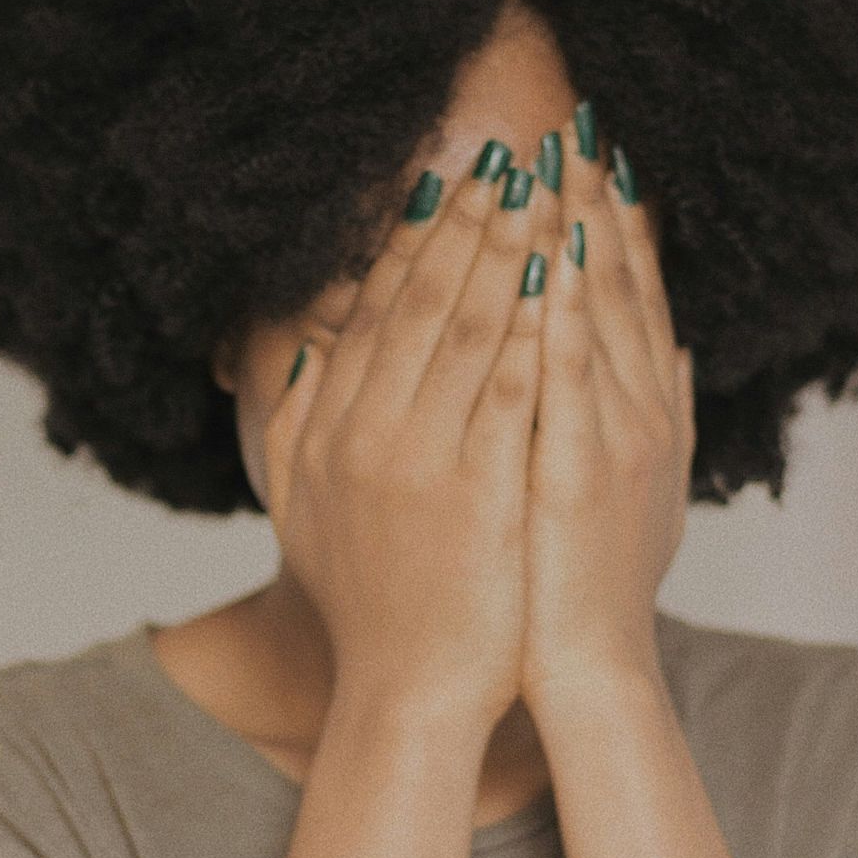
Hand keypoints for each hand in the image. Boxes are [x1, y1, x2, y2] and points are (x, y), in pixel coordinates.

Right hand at [266, 154, 561, 734]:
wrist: (408, 691)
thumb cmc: (368, 602)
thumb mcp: (304, 506)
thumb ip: (299, 421)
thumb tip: (310, 344)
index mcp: (332, 429)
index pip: (376, 312)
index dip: (414, 241)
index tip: (448, 188)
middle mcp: (368, 434)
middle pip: (421, 303)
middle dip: (467, 226)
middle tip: (505, 165)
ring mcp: (422, 461)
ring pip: (466, 331)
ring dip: (504, 255)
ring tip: (537, 198)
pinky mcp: (479, 492)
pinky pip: (509, 391)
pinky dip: (531, 331)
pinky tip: (558, 284)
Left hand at [521, 121, 694, 704]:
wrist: (585, 667)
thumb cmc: (589, 584)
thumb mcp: (636, 490)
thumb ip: (656, 415)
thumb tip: (675, 352)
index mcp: (647, 413)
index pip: (632, 300)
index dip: (618, 228)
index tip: (596, 165)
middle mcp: (643, 414)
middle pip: (622, 290)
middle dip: (597, 208)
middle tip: (578, 135)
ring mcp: (618, 439)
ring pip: (600, 316)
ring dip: (580, 237)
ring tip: (559, 166)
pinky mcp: (581, 470)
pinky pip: (570, 375)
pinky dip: (563, 313)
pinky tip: (550, 258)